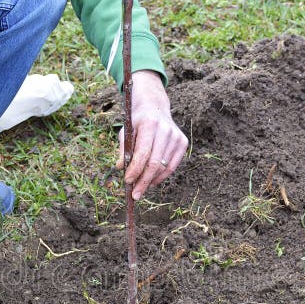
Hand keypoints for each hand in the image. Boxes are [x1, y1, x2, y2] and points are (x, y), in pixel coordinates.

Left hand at [116, 70, 188, 199]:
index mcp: (150, 124)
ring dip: (151, 180)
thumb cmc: (137, 123)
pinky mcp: (183, 143)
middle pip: (155, 163)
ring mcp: (176, 136)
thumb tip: (121, 168)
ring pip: (164, 167)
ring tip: (141, 188)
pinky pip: (172, 166)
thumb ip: (124, 150)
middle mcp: (166, 130)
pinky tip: (151, 182)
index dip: (135, 170)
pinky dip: (161, 177)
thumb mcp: (126, 131)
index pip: (143, 153)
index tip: (127, 181)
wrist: (155, 108)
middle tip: (135, 194)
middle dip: (143, 181)